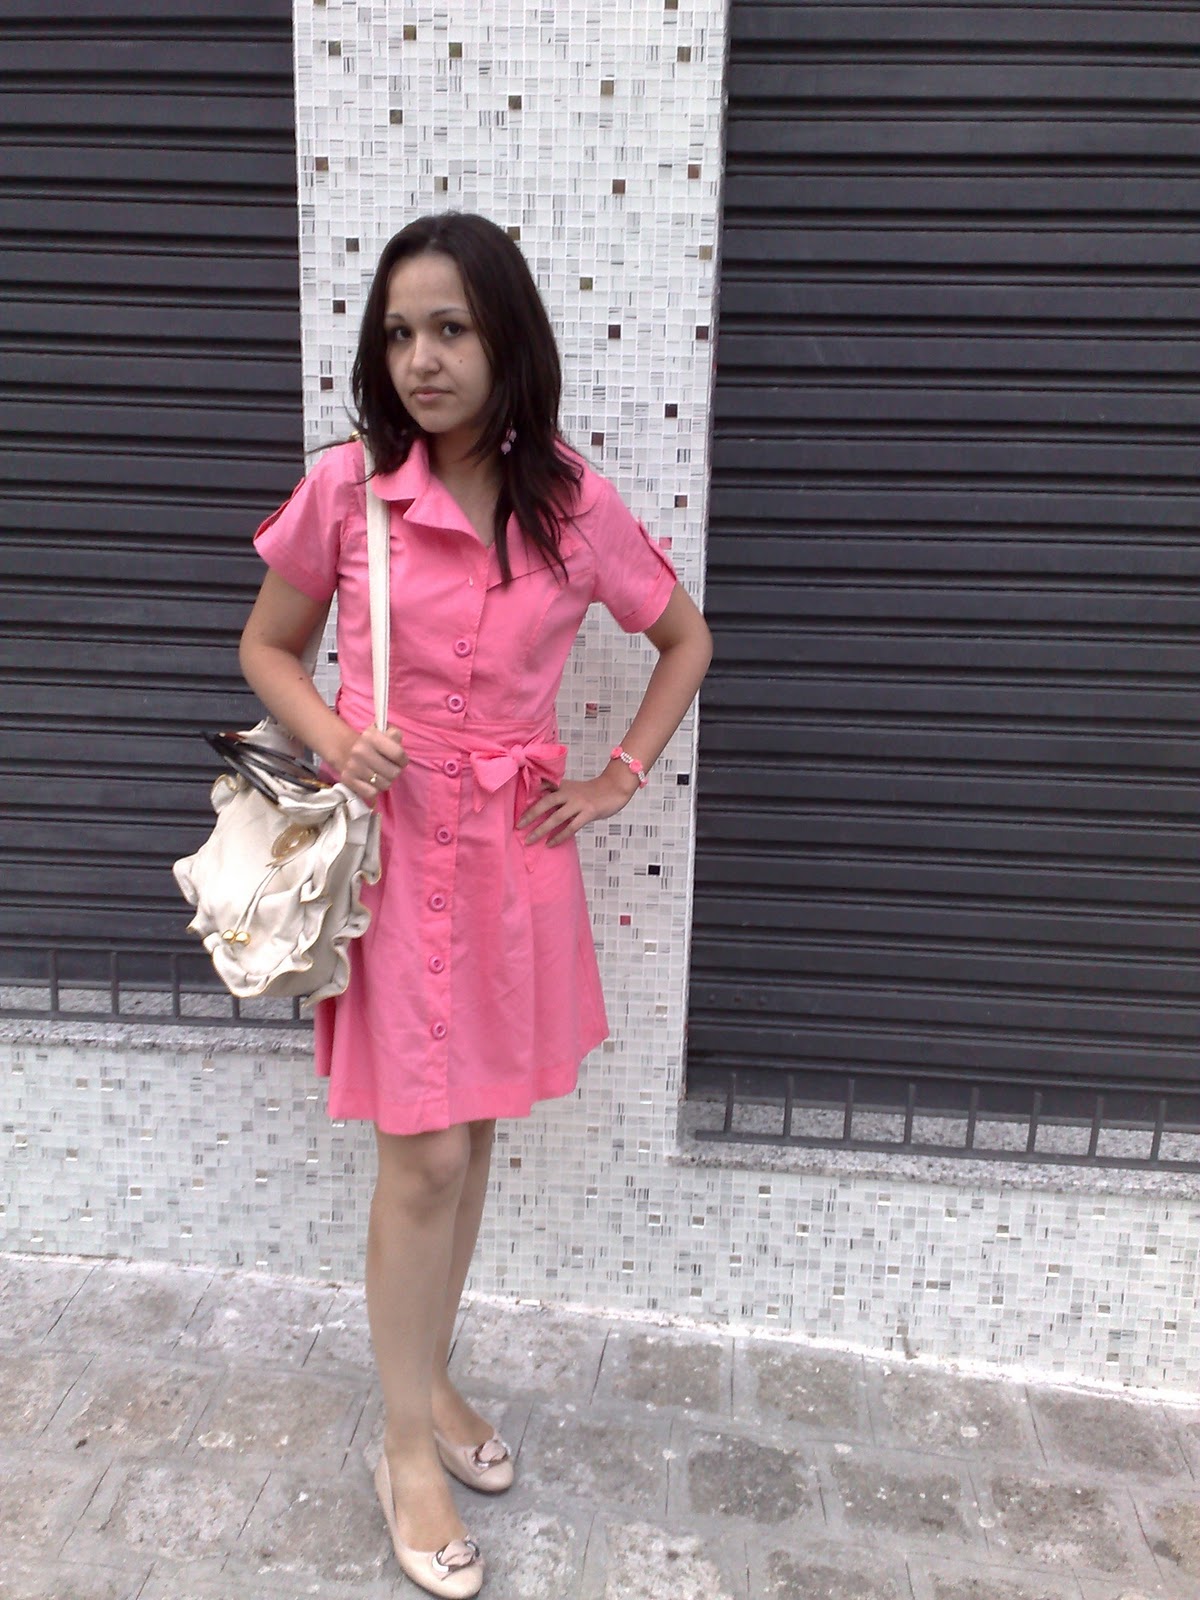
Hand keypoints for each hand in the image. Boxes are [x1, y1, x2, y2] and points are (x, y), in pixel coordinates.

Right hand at [338, 724, 407, 803]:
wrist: (344, 748)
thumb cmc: (370, 743)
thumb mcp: (383, 732)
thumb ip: (395, 735)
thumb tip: (397, 742)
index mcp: (370, 737)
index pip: (398, 754)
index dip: (403, 760)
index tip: (400, 761)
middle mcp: (360, 751)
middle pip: (394, 773)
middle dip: (395, 772)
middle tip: (390, 769)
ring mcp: (353, 767)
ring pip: (384, 785)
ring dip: (385, 782)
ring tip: (381, 775)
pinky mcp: (347, 780)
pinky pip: (371, 793)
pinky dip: (374, 790)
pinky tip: (371, 782)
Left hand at [519, 769, 637, 846]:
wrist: (614, 788)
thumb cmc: (591, 791)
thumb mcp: (572, 787)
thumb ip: (556, 793)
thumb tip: (536, 804)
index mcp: (563, 785)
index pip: (542, 788)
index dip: (528, 796)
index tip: (514, 807)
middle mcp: (569, 792)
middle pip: (545, 803)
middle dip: (530, 815)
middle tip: (518, 826)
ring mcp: (579, 803)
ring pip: (556, 817)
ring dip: (541, 830)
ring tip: (529, 840)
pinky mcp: (588, 813)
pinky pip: (571, 827)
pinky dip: (559, 837)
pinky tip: (550, 844)